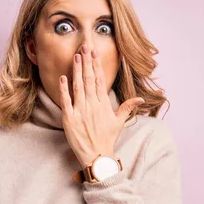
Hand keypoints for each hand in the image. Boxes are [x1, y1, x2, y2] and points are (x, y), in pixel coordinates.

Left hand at [59, 45, 143, 166]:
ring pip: (78, 87)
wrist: (97, 156)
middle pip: (89, 79)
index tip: (94, 53)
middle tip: (84, 47)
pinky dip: (64, 89)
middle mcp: (92, 106)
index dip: (96, 66)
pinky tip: (63, 77)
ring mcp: (80, 111)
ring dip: (76, 71)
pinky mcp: (69, 119)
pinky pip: (66, 101)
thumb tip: (140, 98)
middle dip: (86, 62)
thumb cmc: (107, 139)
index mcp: (104, 105)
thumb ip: (127, 107)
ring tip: (75, 56)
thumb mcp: (118, 122)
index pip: (100, 81)